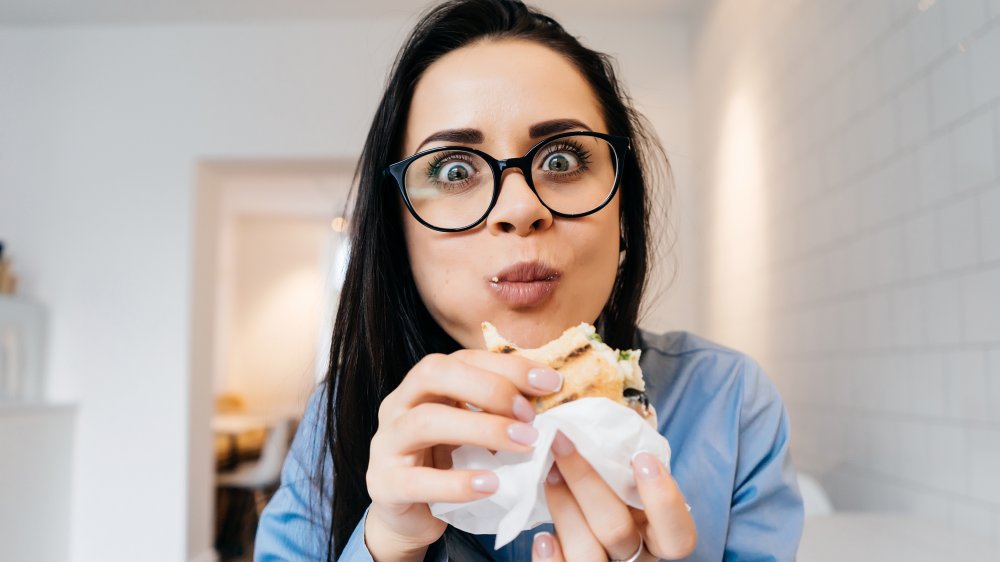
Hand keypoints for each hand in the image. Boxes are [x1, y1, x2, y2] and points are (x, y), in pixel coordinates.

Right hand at [364, 350, 563, 561]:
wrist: (409, 515)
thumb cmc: (446, 464)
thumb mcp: (472, 430)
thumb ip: (500, 411)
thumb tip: (551, 395)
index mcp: (423, 385)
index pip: (463, 358)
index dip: (508, 366)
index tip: (551, 383)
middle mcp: (399, 405)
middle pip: (434, 374)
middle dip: (489, 389)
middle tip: (530, 416)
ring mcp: (386, 444)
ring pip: (424, 421)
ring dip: (481, 429)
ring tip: (523, 445)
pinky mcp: (384, 485)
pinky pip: (417, 480)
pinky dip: (457, 483)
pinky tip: (491, 485)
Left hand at [532, 432, 695, 561]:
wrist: (587, 519)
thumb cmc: (614, 488)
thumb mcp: (630, 481)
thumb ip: (626, 466)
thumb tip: (601, 422)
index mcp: (659, 537)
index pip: (678, 536)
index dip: (663, 500)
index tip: (642, 457)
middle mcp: (636, 557)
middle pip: (617, 530)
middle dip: (587, 483)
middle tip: (562, 443)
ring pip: (587, 553)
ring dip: (564, 509)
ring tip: (548, 475)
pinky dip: (550, 556)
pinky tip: (542, 536)